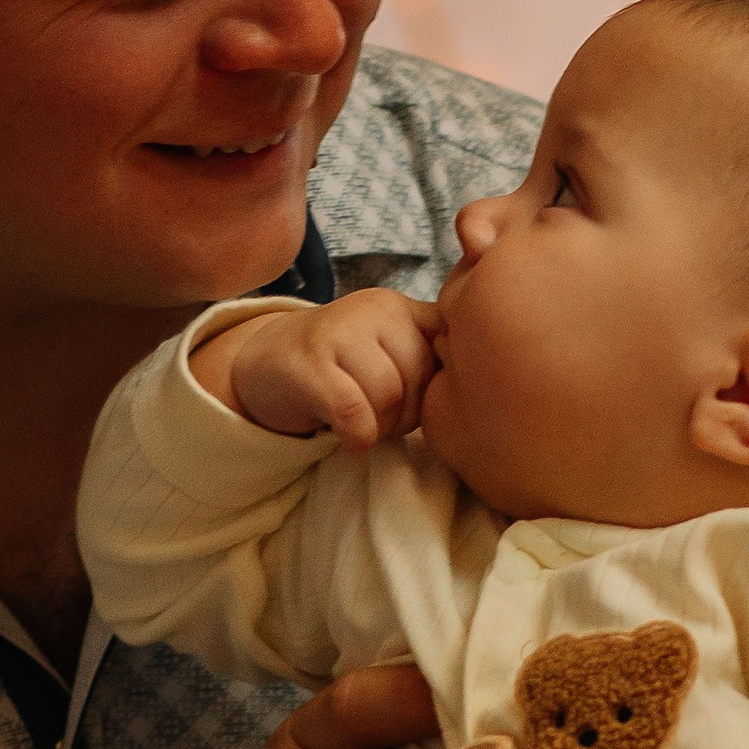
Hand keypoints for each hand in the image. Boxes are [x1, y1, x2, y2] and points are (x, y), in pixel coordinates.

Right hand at [199, 295, 441, 447]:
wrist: (266, 362)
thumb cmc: (342, 367)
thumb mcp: (389, 350)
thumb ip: (431, 356)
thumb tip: (482, 382)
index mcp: (402, 307)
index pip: (449, 350)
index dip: (441, 390)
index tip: (419, 404)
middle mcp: (373, 309)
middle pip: (421, 377)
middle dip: (411, 414)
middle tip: (386, 422)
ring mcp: (337, 331)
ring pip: (390, 396)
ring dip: (383, 428)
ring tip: (367, 428)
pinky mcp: (308, 364)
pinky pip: (354, 413)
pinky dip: (358, 438)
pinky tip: (350, 441)